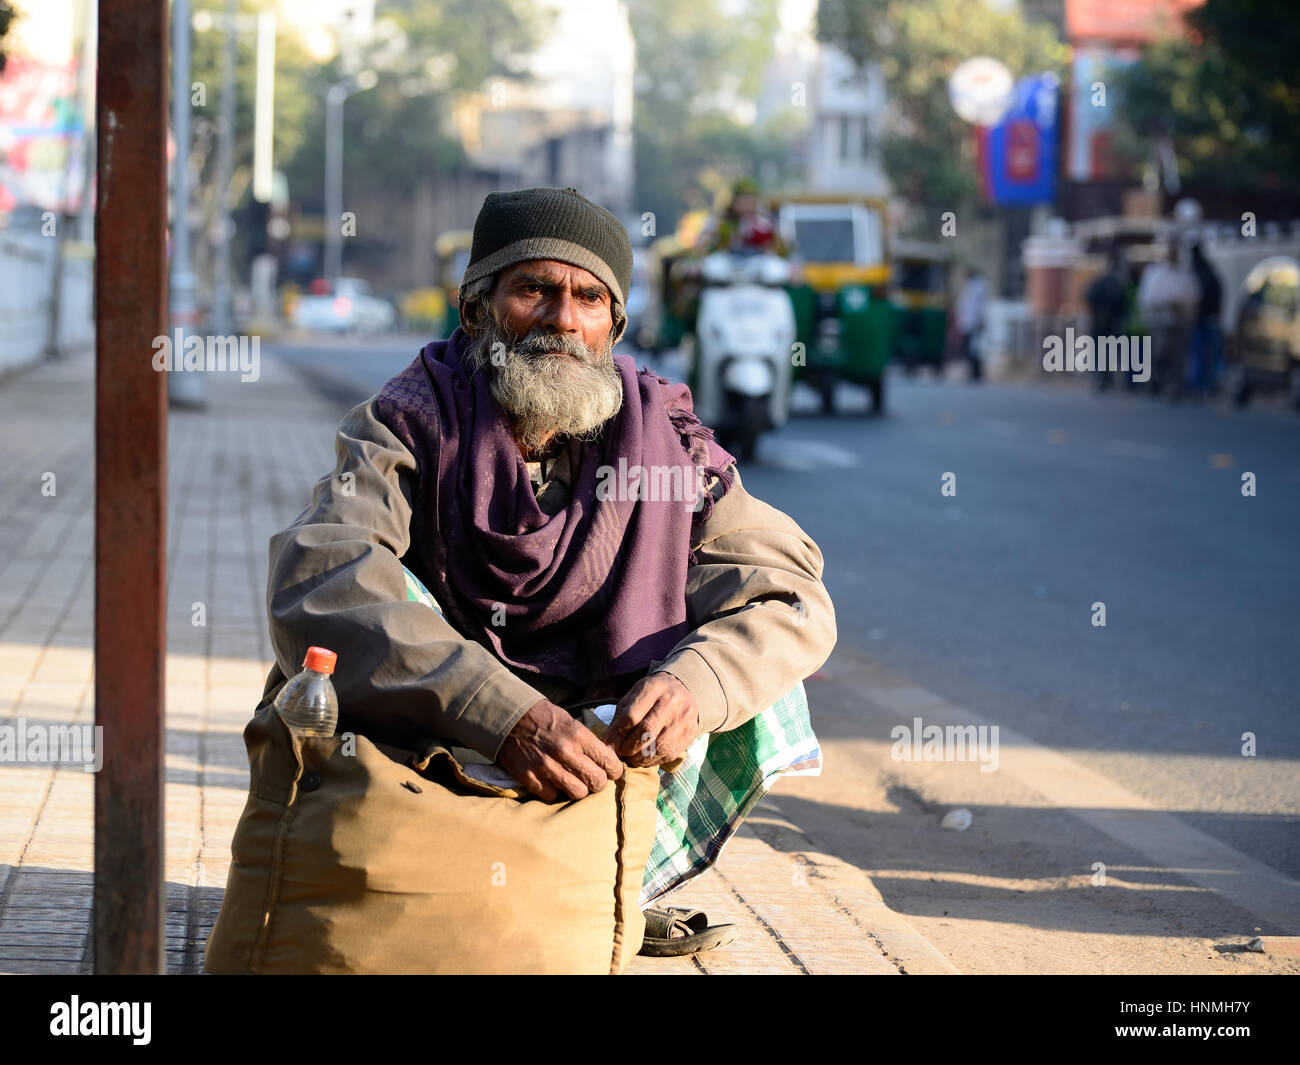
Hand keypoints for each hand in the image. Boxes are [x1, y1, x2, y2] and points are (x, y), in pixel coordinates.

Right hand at [498, 699, 623, 801]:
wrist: (508, 718)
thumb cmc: (544, 718)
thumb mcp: (571, 721)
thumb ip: (588, 742)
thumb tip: (607, 759)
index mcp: (578, 735)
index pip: (608, 762)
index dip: (614, 769)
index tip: (612, 771)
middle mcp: (564, 752)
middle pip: (597, 782)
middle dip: (599, 782)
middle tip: (594, 778)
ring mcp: (546, 767)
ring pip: (578, 793)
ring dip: (579, 788)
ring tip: (574, 781)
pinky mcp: (530, 779)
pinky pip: (554, 796)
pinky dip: (556, 790)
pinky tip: (554, 781)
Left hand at [603, 672, 700, 767]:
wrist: (685, 690)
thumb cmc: (652, 695)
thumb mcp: (634, 696)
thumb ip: (621, 716)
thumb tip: (608, 743)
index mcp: (654, 688)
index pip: (631, 716)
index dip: (617, 734)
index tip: (607, 745)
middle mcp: (672, 702)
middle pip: (646, 732)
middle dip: (628, 748)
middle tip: (619, 754)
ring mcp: (684, 719)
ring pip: (658, 747)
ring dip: (640, 758)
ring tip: (630, 758)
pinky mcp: (690, 734)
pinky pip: (668, 754)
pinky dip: (653, 761)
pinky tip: (645, 758)